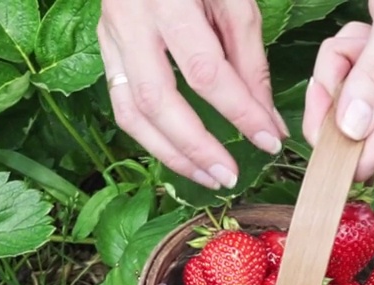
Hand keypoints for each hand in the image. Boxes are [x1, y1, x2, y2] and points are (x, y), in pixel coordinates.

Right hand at [97, 0, 288, 189]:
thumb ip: (249, 58)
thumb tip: (265, 119)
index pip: (204, 70)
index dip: (239, 111)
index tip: (268, 140)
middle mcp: (130, 19)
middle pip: (156, 100)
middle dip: (196, 147)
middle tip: (230, 176)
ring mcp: (110, 34)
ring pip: (130, 111)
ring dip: (170, 153)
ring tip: (207, 176)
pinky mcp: (104, 46)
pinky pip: (121, 103)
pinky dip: (151, 136)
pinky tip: (180, 153)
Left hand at [303, 0, 373, 180]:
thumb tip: (353, 131)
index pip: (369, 154)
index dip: (331, 129)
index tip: (323, 85)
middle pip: (352, 130)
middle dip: (339, 80)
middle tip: (357, 41)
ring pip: (351, 112)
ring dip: (347, 68)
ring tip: (371, 36)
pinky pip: (363, 102)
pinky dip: (357, 69)